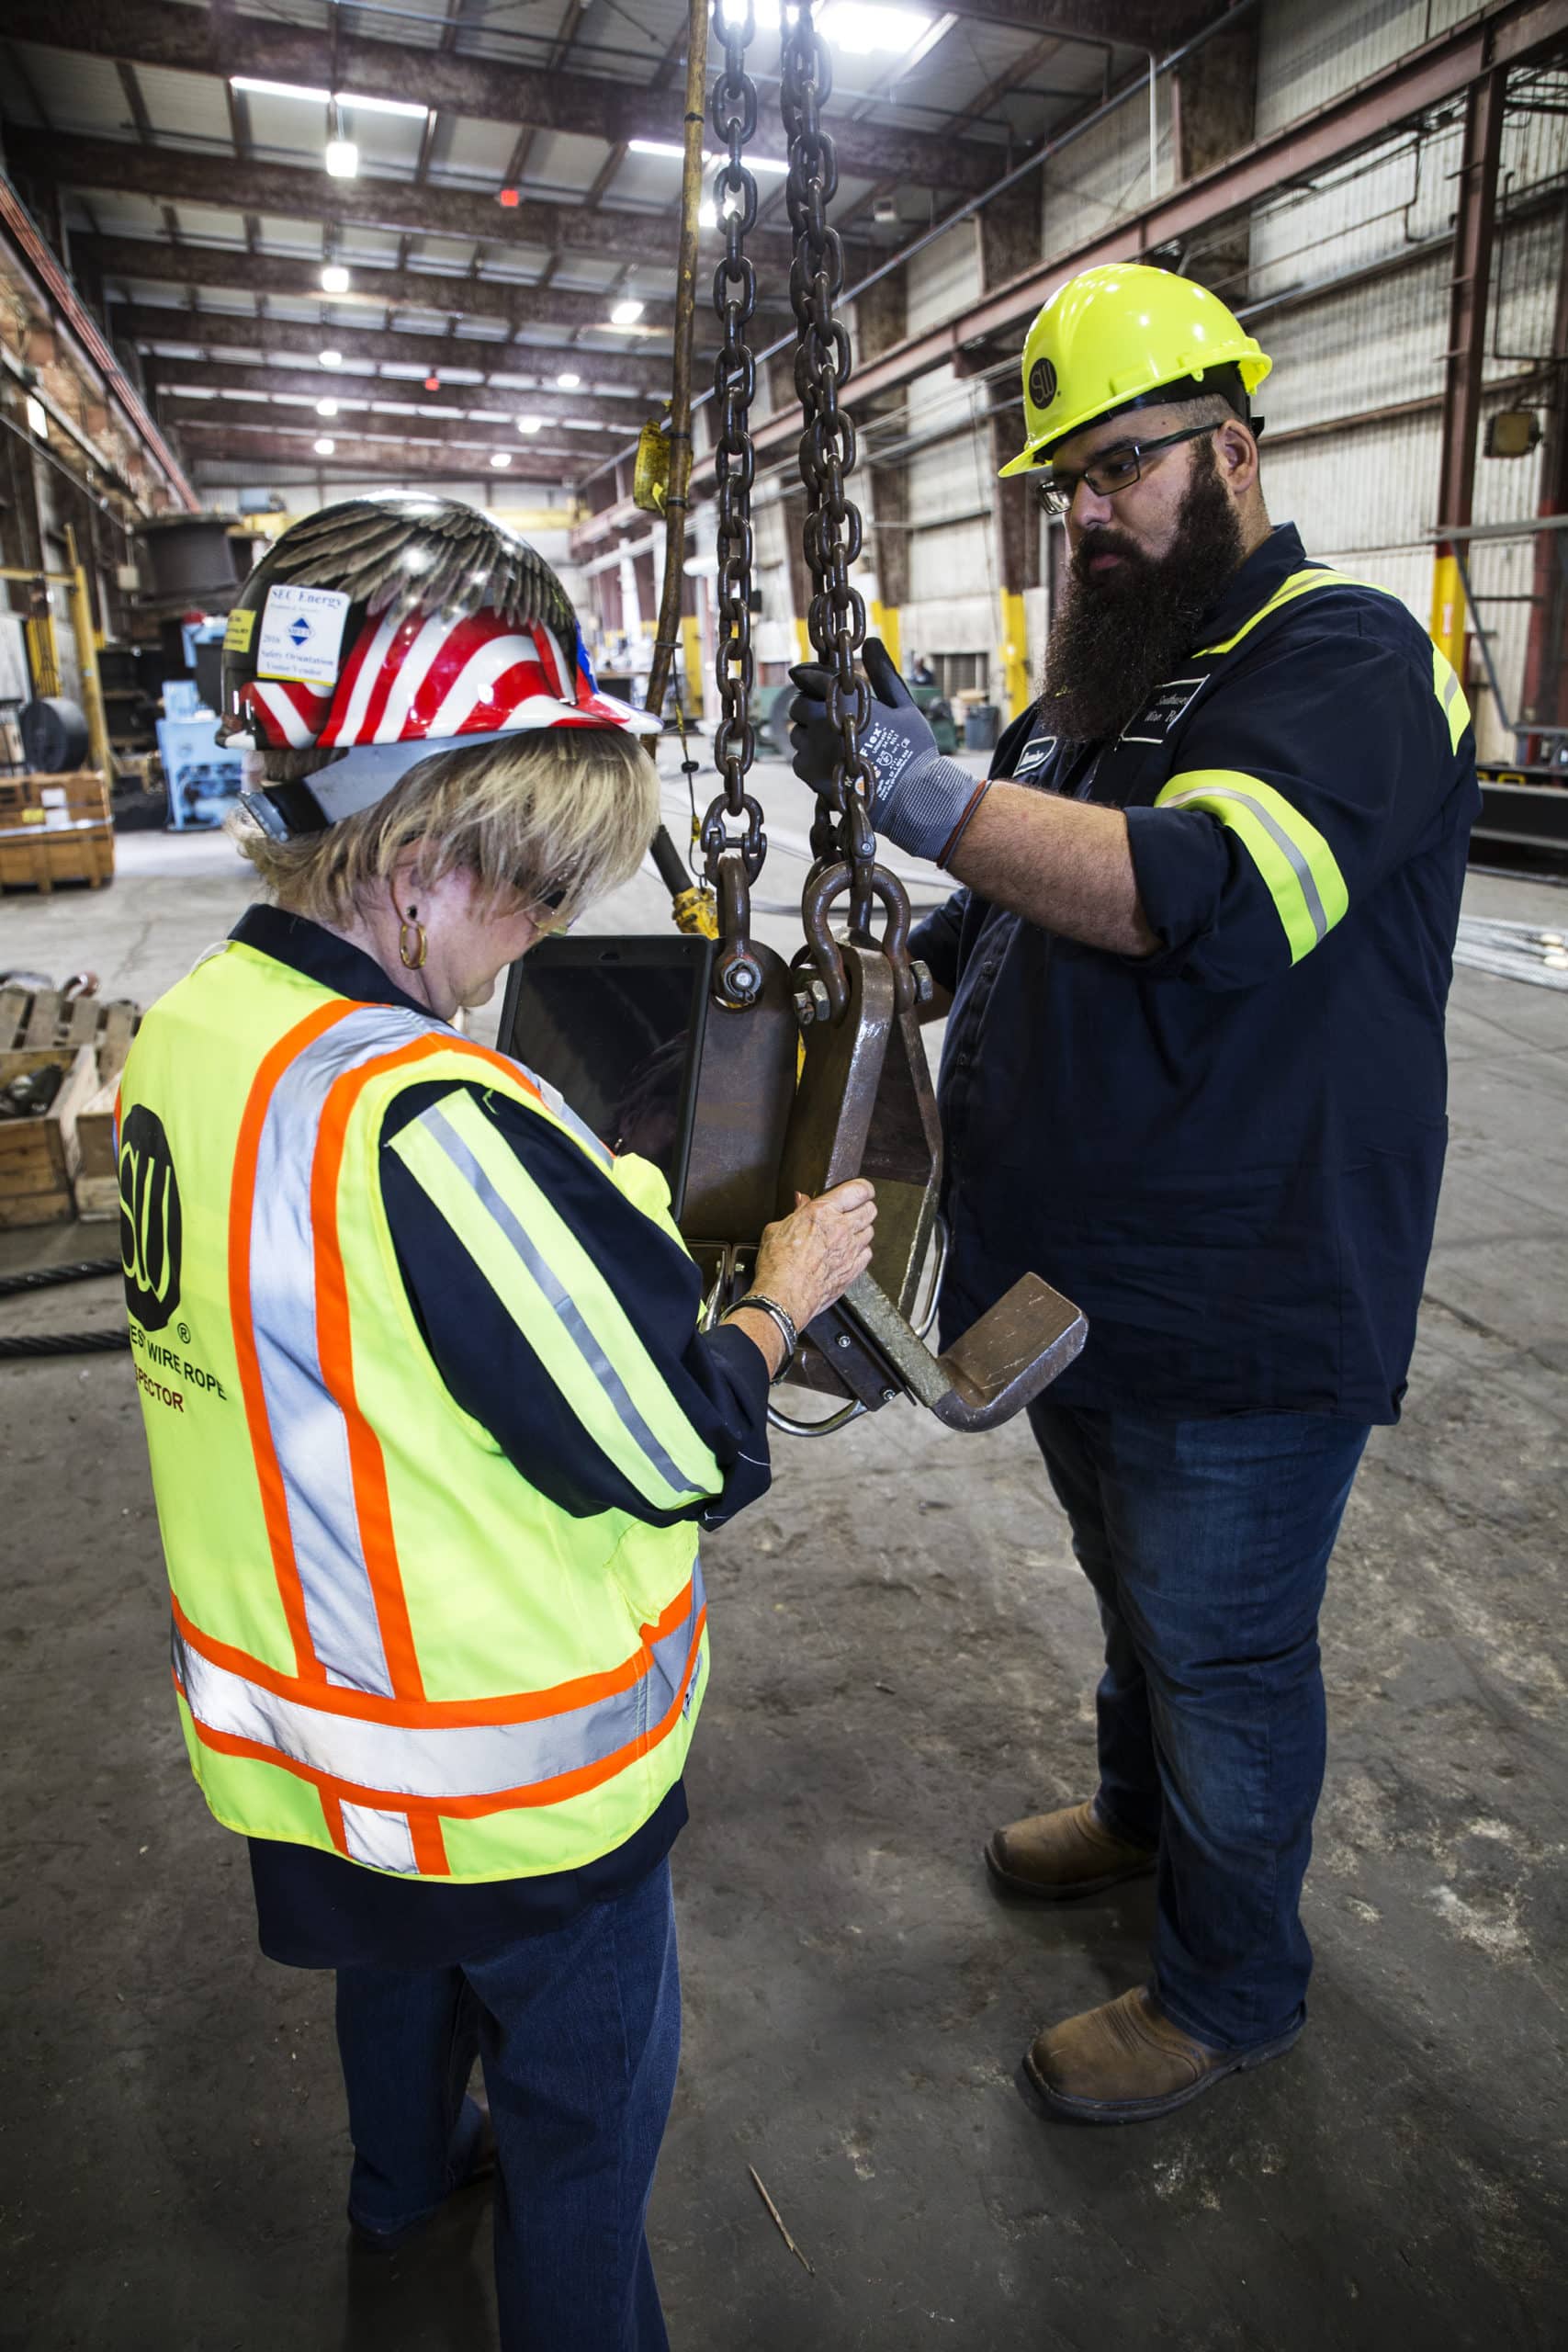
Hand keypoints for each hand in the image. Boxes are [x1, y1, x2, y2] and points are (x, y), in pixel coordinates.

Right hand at [751, 1180, 876, 1331]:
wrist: (783, 1297)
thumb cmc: (777, 1266)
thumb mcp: (777, 1229)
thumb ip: (795, 1213)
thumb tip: (801, 1202)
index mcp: (822, 1213)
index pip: (858, 1190)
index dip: (863, 1188)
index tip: (861, 1190)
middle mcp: (841, 1229)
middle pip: (870, 1210)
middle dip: (864, 1207)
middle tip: (855, 1210)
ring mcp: (850, 1250)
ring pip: (870, 1231)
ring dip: (862, 1229)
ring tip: (849, 1232)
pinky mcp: (853, 1270)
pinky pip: (867, 1254)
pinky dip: (861, 1251)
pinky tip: (849, 1252)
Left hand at [787, 637, 985, 864]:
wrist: (911, 797)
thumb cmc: (912, 749)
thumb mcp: (903, 705)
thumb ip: (883, 673)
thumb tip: (872, 641)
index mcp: (845, 698)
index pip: (811, 676)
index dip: (809, 676)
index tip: (809, 679)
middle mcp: (823, 720)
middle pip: (798, 706)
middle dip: (809, 708)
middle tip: (828, 717)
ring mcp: (814, 748)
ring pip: (798, 734)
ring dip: (809, 735)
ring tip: (833, 744)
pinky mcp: (809, 774)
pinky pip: (799, 759)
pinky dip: (810, 759)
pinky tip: (831, 763)